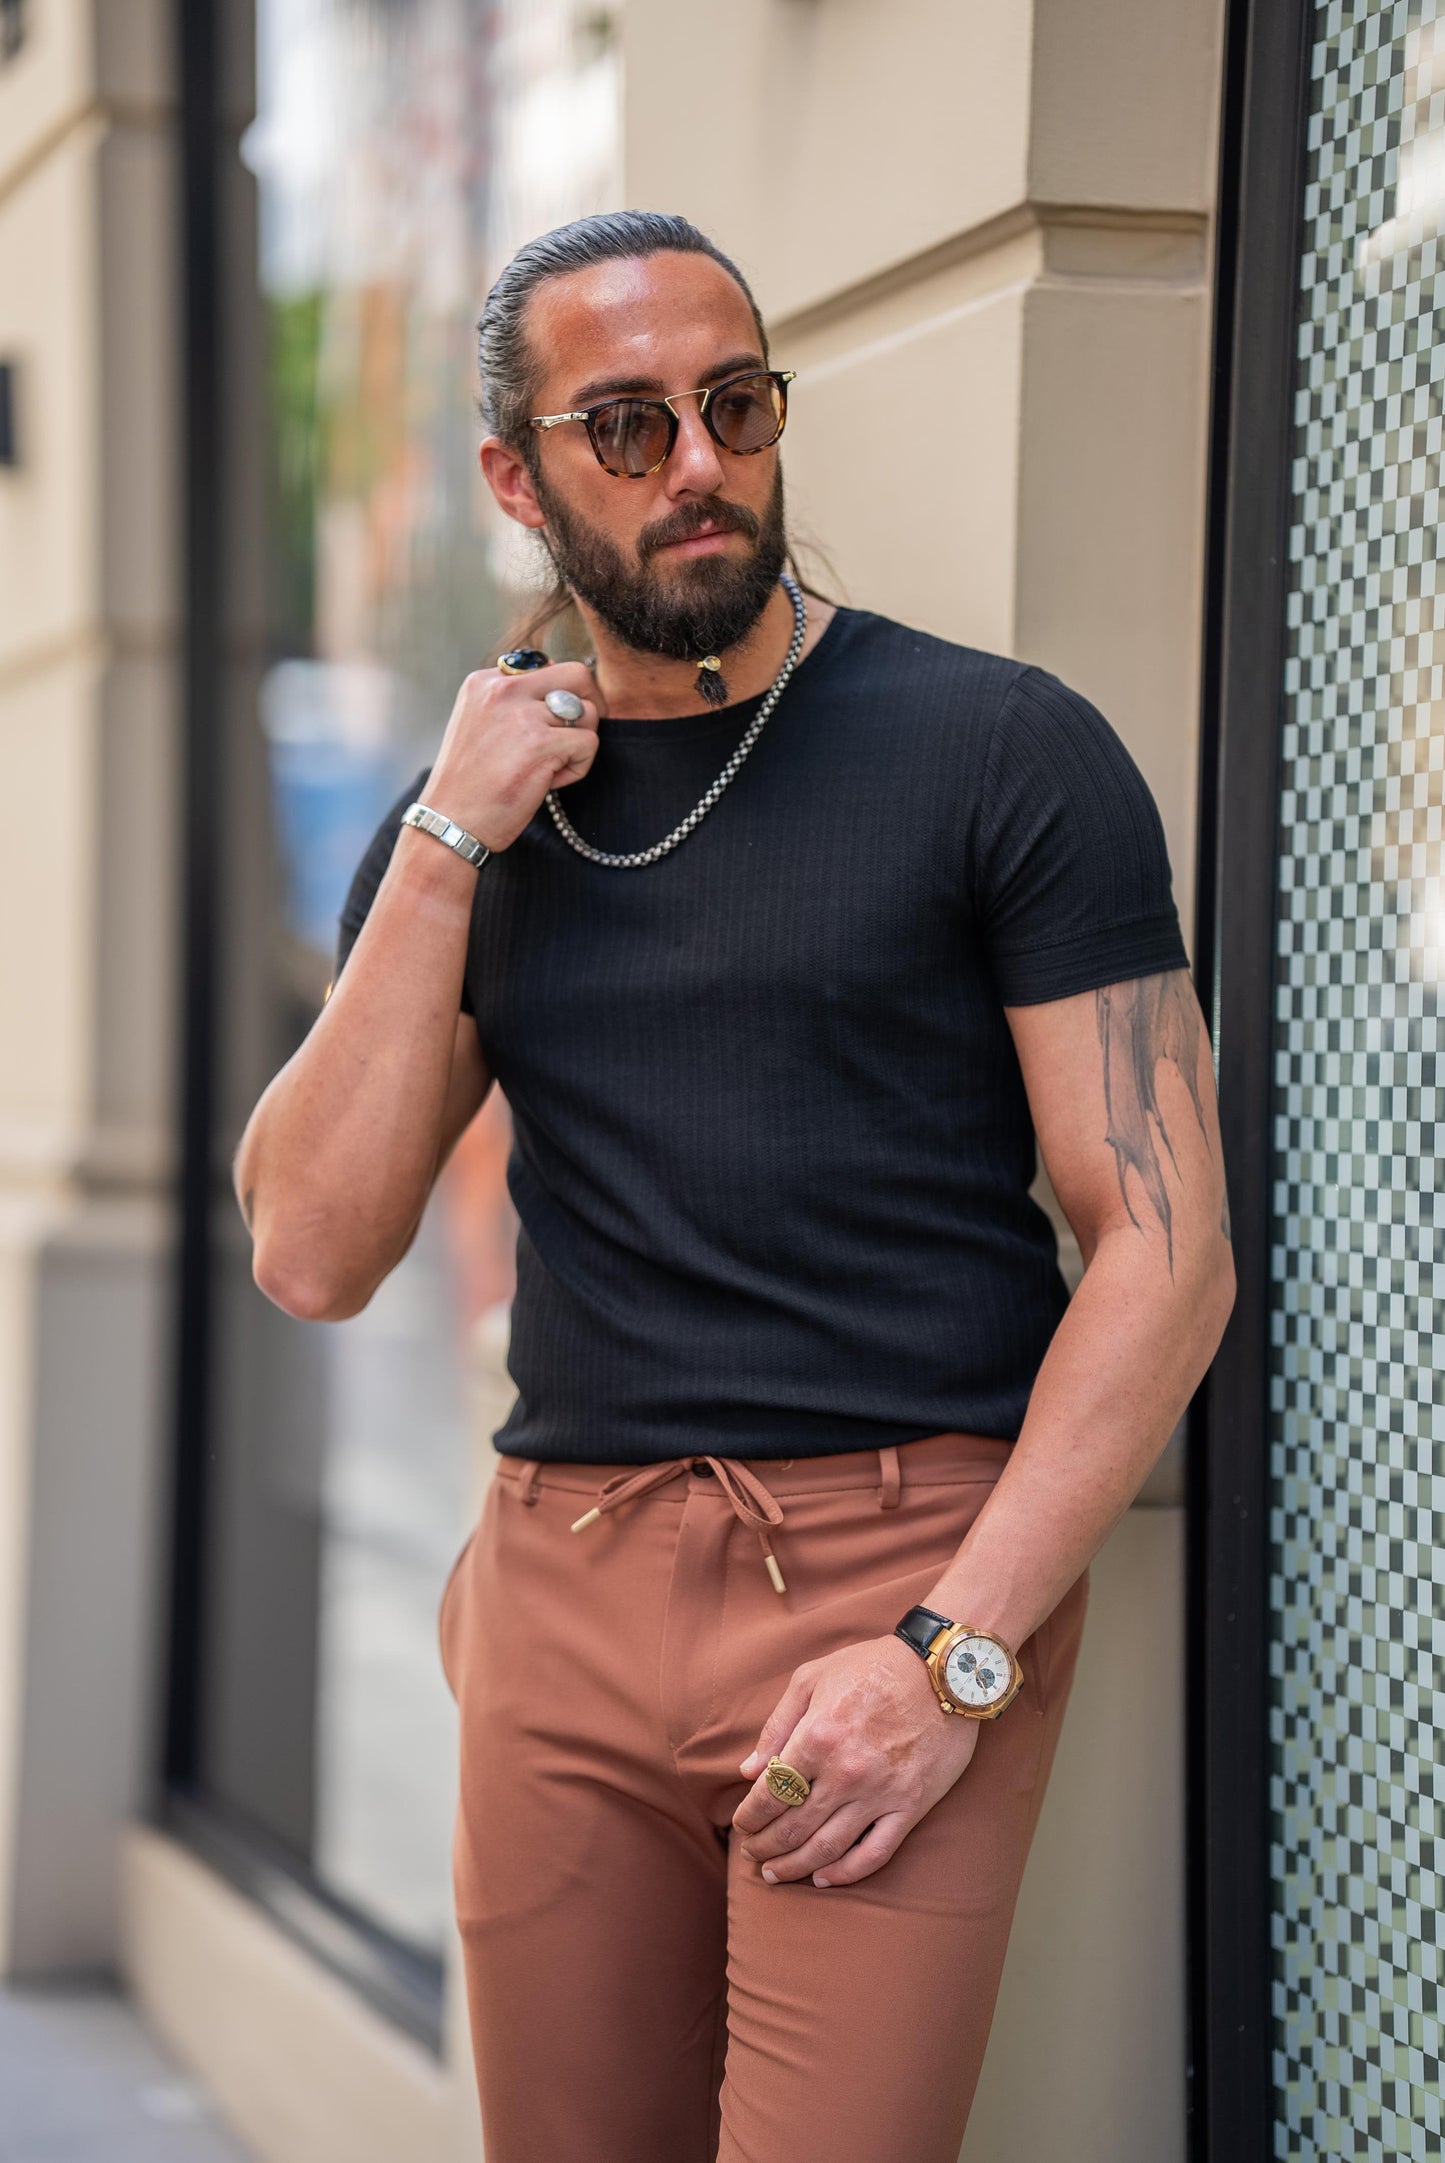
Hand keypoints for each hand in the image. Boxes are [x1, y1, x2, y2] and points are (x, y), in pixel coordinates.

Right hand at [423, 660, 604, 853]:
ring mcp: (522, 714)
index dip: (557, 698)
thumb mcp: (480, 725)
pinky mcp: (541, 743)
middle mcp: (502, 689)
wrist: (450, 822)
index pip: (546, 668)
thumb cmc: (469, 784)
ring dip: (579, 741)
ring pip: (587, 711)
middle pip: (576, 675)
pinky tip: (550, 782)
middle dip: (590, 703)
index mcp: (485, 681)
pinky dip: (578, 767)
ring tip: (552, 766)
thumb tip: (560, 696)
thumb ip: (513, 704)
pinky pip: (588, 743)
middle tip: (581, 734)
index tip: (546, 728)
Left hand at [731, 1634, 980, 1886]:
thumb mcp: (812, 1677)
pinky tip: (823, 1878)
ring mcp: (880, 1793)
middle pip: (793, 1826)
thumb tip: (749, 1771)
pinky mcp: (910, 1806)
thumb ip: (777, 1726)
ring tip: (776, 1874)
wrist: (943, 1670)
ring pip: (827, 1847)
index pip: (771, 1793)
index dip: (749, 1817)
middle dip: (765, 1846)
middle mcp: (845, 1772)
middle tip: (752, 1855)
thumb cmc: (873, 1666)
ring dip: (795, 1866)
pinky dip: (845, 1873)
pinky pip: (874, 1853)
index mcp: (817, 1736)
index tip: (741, 1825)